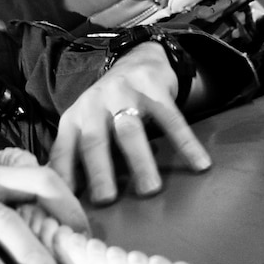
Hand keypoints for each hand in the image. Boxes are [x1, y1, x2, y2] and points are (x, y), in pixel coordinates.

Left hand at [48, 43, 211, 205]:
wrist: (137, 60)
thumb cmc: (108, 105)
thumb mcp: (84, 124)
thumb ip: (76, 154)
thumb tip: (66, 197)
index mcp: (74, 118)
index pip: (63, 150)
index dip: (64, 176)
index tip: (69, 204)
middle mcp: (94, 105)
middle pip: (95, 140)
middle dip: (100, 171)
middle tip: (106, 200)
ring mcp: (124, 94)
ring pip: (130, 130)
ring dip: (140, 161)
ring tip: (150, 189)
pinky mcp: (154, 88)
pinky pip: (171, 119)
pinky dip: (186, 143)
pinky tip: (200, 164)